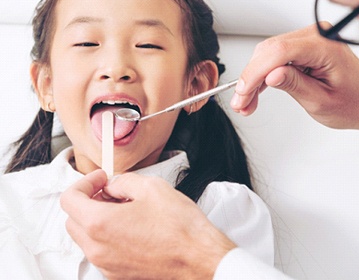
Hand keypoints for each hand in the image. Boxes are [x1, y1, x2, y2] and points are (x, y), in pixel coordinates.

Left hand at [60, 170, 235, 279]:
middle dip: (88, 201)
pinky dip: (107, 235)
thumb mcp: (152, 187)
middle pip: (73, 219)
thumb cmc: (180, 227)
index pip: (70, 199)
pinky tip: (132, 226)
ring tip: (125, 208)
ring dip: (97, 219)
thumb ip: (124, 181)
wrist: (199, 258)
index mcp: (100, 224)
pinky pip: (101, 251)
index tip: (100, 179)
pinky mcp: (118, 274)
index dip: (84, 183)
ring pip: (86, 237)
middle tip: (110, 191)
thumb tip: (114, 185)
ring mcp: (106, 264)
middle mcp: (97, 248)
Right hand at [230, 25, 358, 136]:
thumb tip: (270, 76)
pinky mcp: (306, 47)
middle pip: (269, 50)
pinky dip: (265, 74)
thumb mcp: (321, 101)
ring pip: (269, 53)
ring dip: (255, 77)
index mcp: (325, 47)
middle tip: (241, 102)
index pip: (279, 52)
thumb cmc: (355, 102)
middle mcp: (317, 36)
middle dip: (250, 78)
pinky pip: (277, 56)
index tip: (242, 92)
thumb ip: (294, 85)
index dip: (255, 72)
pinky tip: (256, 91)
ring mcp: (311, 39)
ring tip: (247, 102)